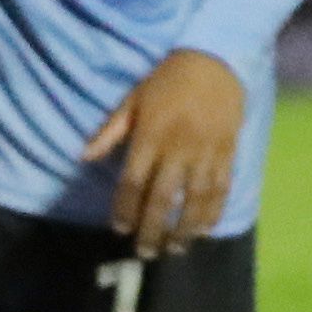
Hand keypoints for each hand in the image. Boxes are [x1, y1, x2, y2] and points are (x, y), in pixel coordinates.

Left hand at [81, 48, 244, 257]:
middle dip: (151, 229)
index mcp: (150, 136)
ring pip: (194, 200)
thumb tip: (84, 157)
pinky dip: (212, 212)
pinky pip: (221, 189)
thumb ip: (110, 131)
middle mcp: (178, 149)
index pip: (133, 182)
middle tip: (144, 252)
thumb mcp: (133, 99)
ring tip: (174, 249)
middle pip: (162, 199)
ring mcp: (206, 153)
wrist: (216, 60)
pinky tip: (203, 230)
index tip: (119, 229)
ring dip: (183, 229)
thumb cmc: (167, 80)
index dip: (125, 209)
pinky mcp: (228, 152)